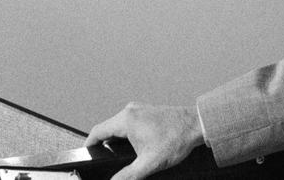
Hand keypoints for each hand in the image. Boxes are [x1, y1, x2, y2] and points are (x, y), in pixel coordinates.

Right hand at [84, 103, 203, 179]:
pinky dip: (127, 135)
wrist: (197, 125)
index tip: (86, 155)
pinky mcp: (147, 111)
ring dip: (117, 140)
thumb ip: (128, 175)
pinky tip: (136, 146)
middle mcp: (130, 111)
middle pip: (107, 129)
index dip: (89, 145)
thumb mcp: (150, 163)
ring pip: (119, 126)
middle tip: (106, 160)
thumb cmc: (177, 137)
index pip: (97, 132)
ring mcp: (139, 109)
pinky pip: (129, 123)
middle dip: (105, 146)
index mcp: (126, 119)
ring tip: (123, 155)